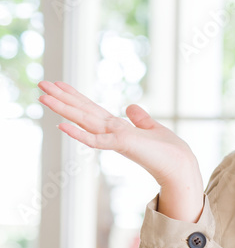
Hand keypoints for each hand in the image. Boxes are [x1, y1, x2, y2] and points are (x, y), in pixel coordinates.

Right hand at [37, 80, 201, 187]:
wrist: (180, 165)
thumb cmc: (167, 150)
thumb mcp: (152, 128)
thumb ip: (139, 118)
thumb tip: (129, 106)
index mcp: (117, 127)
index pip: (92, 108)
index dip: (76, 96)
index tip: (60, 83)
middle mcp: (111, 132)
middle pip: (82, 111)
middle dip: (62, 98)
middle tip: (41, 84)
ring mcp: (114, 138)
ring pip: (83, 121)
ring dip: (63, 109)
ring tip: (43, 97)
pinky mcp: (121, 145)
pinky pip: (96, 140)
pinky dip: (79, 134)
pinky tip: (61, 125)